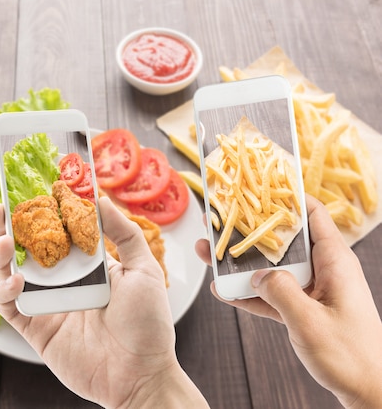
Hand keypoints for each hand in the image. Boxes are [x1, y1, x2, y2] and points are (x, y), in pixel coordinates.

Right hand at [0, 196, 207, 407]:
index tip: (33, 190)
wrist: (141, 375)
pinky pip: (11, 306)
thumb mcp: (144, 270)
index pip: (58, 231)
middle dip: (9, 227)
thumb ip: (124, 233)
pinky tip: (15, 280)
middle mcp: (64, 281)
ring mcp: (48, 304)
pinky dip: (5, 291)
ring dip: (1, 255)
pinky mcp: (36, 329)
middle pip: (27, 249)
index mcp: (87, 265)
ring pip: (11, 274)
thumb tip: (100, 199)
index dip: (43, 212)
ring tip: (3, 239)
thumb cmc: (148, 324)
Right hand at [195, 196, 381, 407]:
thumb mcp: (310, 321)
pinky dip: (247, 292)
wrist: (369, 392)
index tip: (258, 187)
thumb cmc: (350, 355)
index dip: (286, 197)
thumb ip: (280, 292)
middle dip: (250, 230)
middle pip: (283, 240)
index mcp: (335, 262)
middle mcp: (323, 271)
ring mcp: (312, 291)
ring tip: (209, 252)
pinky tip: (222, 290)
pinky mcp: (303, 310)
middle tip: (219, 220)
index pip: (312, 215)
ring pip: (271, 267)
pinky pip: (271, 294)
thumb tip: (257, 274)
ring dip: (240, 263)